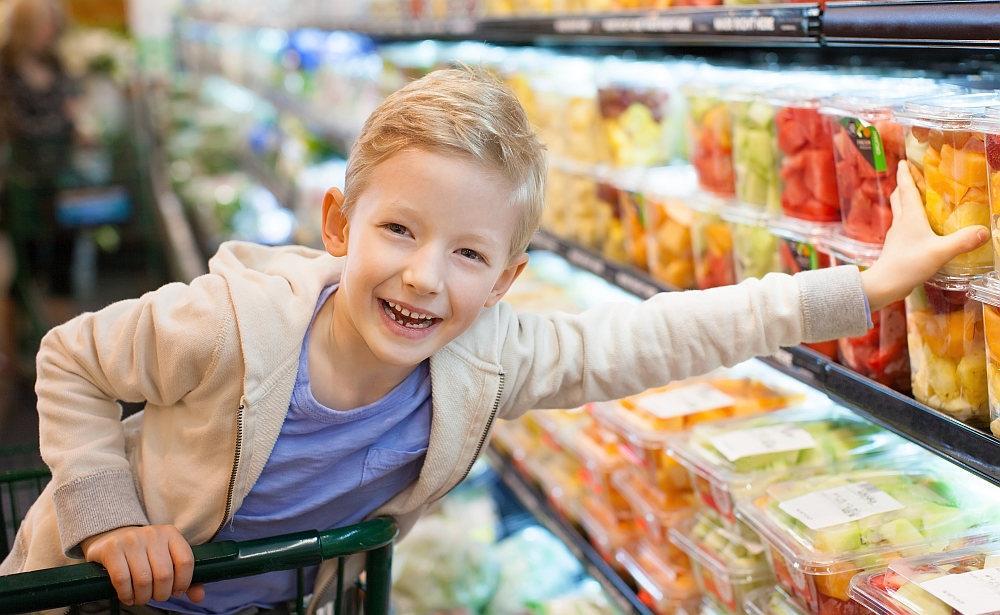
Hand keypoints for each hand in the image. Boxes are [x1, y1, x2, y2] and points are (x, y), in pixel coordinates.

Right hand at [80, 525, 204, 605]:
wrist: (112, 537)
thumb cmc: (145, 553)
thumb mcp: (166, 558)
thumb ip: (183, 576)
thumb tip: (199, 597)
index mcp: (171, 534)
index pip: (185, 561)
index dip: (183, 582)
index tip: (176, 592)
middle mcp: (152, 534)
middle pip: (164, 574)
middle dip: (161, 594)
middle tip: (156, 596)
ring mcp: (131, 540)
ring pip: (143, 579)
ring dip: (143, 597)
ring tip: (142, 598)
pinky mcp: (112, 549)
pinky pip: (122, 579)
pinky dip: (127, 594)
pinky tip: (128, 597)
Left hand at [860, 161, 988, 310]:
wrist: (884, 284)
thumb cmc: (908, 264)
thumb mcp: (940, 252)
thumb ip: (962, 241)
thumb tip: (984, 231)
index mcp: (909, 216)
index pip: (906, 188)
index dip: (905, 174)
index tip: (903, 161)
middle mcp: (900, 222)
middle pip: (899, 197)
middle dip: (904, 184)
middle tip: (911, 175)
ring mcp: (896, 234)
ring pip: (898, 211)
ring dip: (904, 200)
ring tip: (916, 197)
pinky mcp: (895, 246)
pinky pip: (901, 226)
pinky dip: (907, 218)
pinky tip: (916, 226)